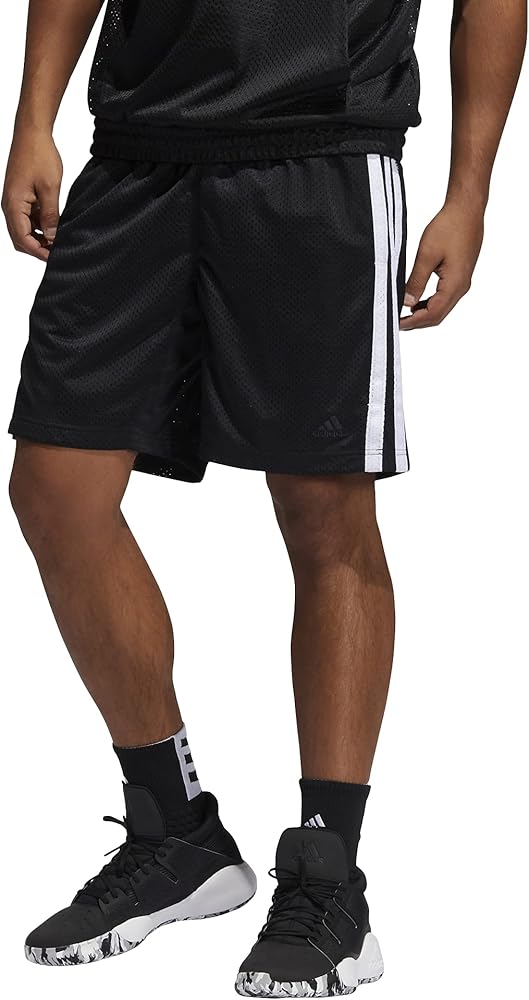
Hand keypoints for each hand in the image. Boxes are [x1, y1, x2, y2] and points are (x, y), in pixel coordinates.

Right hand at [2, 127, 62, 261]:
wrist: (32, 133)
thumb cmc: (39, 155)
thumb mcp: (50, 188)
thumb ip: (51, 215)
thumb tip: (52, 237)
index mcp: (13, 204)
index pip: (23, 239)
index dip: (39, 251)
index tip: (54, 257)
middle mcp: (9, 205)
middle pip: (20, 238)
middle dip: (37, 248)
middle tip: (56, 253)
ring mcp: (13, 202)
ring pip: (23, 230)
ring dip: (38, 238)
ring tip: (58, 240)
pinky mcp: (19, 197)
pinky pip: (26, 218)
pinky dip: (39, 226)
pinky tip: (53, 226)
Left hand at [400, 199, 484, 329]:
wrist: (467, 210)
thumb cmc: (450, 226)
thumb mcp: (427, 255)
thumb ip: (416, 281)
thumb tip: (407, 302)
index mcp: (455, 284)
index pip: (433, 313)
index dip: (413, 322)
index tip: (397, 323)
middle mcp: (461, 287)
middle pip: (438, 315)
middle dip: (417, 321)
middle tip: (398, 322)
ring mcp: (462, 282)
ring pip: (441, 307)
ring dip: (423, 313)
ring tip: (404, 313)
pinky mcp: (460, 276)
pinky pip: (444, 297)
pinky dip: (429, 302)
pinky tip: (416, 300)